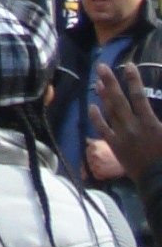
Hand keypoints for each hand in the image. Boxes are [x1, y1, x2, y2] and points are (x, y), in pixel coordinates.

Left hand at [93, 61, 161, 184]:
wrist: (158, 181)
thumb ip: (161, 120)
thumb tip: (153, 105)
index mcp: (149, 122)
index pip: (139, 95)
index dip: (133, 79)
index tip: (128, 65)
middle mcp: (133, 126)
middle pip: (119, 99)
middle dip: (110, 82)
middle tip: (101, 66)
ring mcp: (122, 136)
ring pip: (110, 112)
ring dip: (103, 96)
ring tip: (97, 81)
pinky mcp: (115, 146)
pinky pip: (103, 130)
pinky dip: (97, 118)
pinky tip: (92, 107)